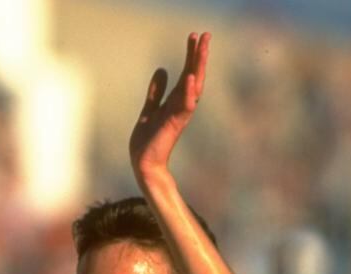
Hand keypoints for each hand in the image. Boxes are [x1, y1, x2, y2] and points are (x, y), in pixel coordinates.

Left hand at [129, 32, 209, 178]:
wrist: (145, 163)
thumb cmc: (148, 140)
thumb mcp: (150, 109)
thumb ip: (156, 91)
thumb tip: (162, 70)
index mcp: (176, 101)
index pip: (187, 73)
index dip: (191, 55)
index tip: (194, 36)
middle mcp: (182, 105)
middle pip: (194, 75)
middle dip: (199, 55)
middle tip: (206, 34)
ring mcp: (180, 114)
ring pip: (193, 86)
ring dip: (197, 66)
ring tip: (201, 47)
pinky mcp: (174, 124)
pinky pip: (185, 105)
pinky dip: (189, 91)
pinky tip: (191, 77)